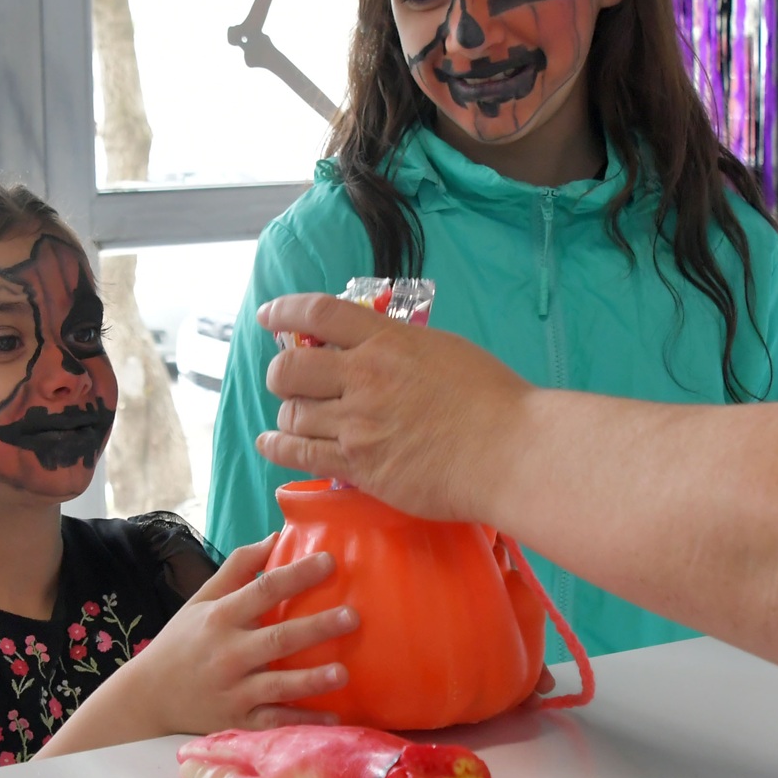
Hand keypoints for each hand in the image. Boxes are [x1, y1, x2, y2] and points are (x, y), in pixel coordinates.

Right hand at [88, 537, 356, 742]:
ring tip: (343, 672)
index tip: (330, 561)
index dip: (296, 575)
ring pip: (278, 685)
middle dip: (316, 628)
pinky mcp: (237, 720)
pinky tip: (332, 718)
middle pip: (278, 638)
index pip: (263, 591)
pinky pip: (274, 721)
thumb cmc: (181, 643)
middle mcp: (228, 653)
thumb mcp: (201, 600)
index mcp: (220, 618)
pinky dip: (302, 721)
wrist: (147, 696)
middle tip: (352, 616)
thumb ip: (237, 569)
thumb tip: (274, 537)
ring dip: (311, 679)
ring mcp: (233, 690)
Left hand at [255, 294, 536, 522]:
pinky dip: (277, 446)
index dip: (284, 311)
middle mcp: (363, 377)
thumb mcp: (445, 350)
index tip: (268, 316)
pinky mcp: (359, 466)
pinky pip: (299, 453)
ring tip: (298, 417)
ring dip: (290, 414)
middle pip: (289, 368)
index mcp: (387, 341)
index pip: (318, 313)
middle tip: (290, 382)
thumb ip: (402, 347)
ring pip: (292, 414)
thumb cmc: (494, 400)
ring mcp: (357, 424)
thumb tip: (377, 350)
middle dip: (281, 374)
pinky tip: (270, 444)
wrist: (508, 451)